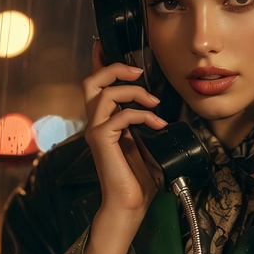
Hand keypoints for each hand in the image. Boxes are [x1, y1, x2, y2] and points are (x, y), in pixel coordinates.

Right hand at [82, 46, 167, 216]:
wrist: (130, 207)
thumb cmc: (137, 183)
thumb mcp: (147, 147)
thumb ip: (147, 127)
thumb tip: (161, 113)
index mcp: (105, 123)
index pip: (98, 87)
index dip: (101, 63)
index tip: (106, 46)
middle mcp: (96, 124)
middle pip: (91, 82)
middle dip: (113, 68)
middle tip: (137, 72)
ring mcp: (96, 132)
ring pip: (104, 93)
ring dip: (133, 92)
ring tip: (154, 103)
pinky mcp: (102, 141)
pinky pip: (120, 115)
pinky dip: (142, 114)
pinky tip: (157, 123)